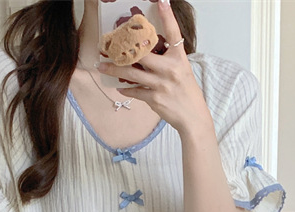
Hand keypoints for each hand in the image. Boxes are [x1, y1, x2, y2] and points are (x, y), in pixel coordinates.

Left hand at [96, 0, 210, 135]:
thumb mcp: (182, 70)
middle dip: (123, 49)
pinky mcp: (155, 99)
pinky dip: (126, 89)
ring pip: (133, 73)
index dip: (167, 16)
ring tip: (102, 65)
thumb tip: (146, 52)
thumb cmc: (186, 92)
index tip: (161, 1)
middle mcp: (170, 69)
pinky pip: (135, 91)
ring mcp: (161, 84)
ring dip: (114, 69)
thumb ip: (167, 60)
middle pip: (142, 54)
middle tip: (108, 44)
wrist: (193, 117)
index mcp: (179, 58)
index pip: (173, 33)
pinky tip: (119, 86)